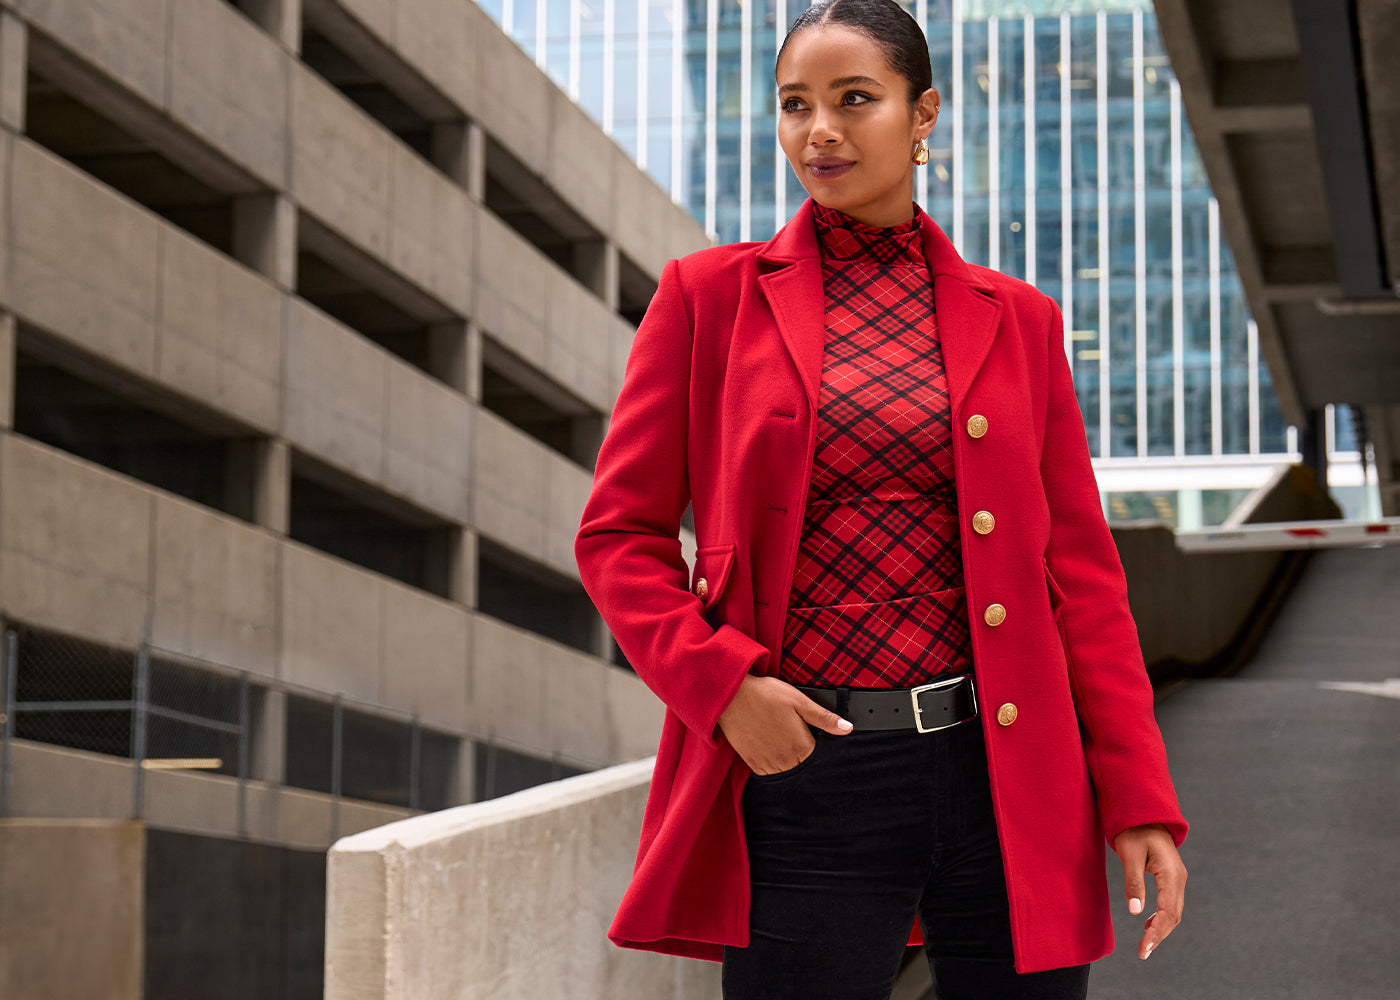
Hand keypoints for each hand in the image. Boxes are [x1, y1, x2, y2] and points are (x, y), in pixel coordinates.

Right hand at [717, 674, 852, 774]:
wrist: (730, 695)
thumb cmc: (765, 694)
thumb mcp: (799, 701)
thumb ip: (824, 718)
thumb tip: (848, 728)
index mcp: (801, 747)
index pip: (817, 759)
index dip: (815, 746)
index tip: (808, 734)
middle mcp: (785, 761)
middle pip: (802, 767)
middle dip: (802, 756)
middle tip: (791, 734)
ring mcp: (767, 763)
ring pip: (785, 772)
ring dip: (787, 762)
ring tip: (780, 739)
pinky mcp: (751, 762)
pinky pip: (767, 772)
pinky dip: (771, 764)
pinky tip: (769, 747)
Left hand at [1111, 823, 1186, 959]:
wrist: (1143, 812)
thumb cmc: (1134, 830)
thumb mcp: (1129, 855)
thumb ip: (1134, 883)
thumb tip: (1136, 912)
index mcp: (1171, 875)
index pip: (1168, 912)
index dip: (1156, 933)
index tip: (1143, 948)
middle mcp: (1179, 879)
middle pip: (1173, 916)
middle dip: (1159, 936)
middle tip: (1143, 952)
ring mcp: (1177, 878)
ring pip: (1174, 911)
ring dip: (1161, 928)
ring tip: (1145, 944)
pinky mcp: (1171, 877)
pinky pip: (1170, 902)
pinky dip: (1161, 917)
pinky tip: (1149, 924)